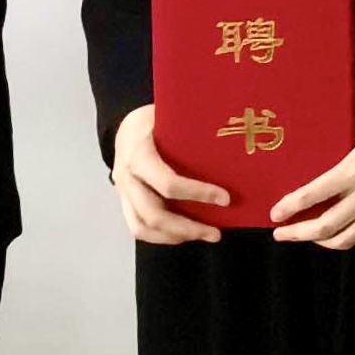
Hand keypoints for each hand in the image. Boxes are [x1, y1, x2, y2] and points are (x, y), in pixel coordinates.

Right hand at [109, 102, 228, 246]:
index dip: (198, 194)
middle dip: (187, 228)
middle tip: (216, 233)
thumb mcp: (168, 117)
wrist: (124, 128)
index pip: (167, 183)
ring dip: (176, 237)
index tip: (225, 198)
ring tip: (204, 235)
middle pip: (154, 215)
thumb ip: (190, 132)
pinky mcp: (124, 204)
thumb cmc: (153, 122)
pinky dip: (163, 237)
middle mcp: (126, 177)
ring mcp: (122, 193)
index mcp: (139, 154)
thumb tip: (231, 143)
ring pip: (143, 228)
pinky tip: (185, 234)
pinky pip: (138, 228)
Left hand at [270, 125, 354, 250]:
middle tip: (281, 233)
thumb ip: (337, 161)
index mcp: (352, 170)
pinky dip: (343, 239)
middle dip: (298, 233)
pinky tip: (332, 235)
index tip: (274, 214)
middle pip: (325, 226)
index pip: (312, 195)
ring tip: (305, 237)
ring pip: (344, 239)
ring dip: (320, 242)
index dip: (290, 207)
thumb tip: (314, 175)